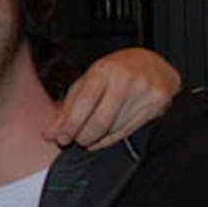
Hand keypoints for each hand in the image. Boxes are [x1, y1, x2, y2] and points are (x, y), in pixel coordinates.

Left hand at [42, 47, 180, 149]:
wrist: (153, 65)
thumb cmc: (115, 72)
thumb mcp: (88, 80)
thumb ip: (68, 106)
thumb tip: (51, 132)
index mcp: (104, 69)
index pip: (84, 101)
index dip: (71, 124)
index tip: (61, 138)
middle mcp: (125, 79)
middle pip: (100, 120)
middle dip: (83, 136)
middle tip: (74, 141)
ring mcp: (144, 92)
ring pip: (113, 129)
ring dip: (95, 139)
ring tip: (87, 138)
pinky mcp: (156, 105)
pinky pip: (127, 131)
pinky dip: (109, 139)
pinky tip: (101, 139)